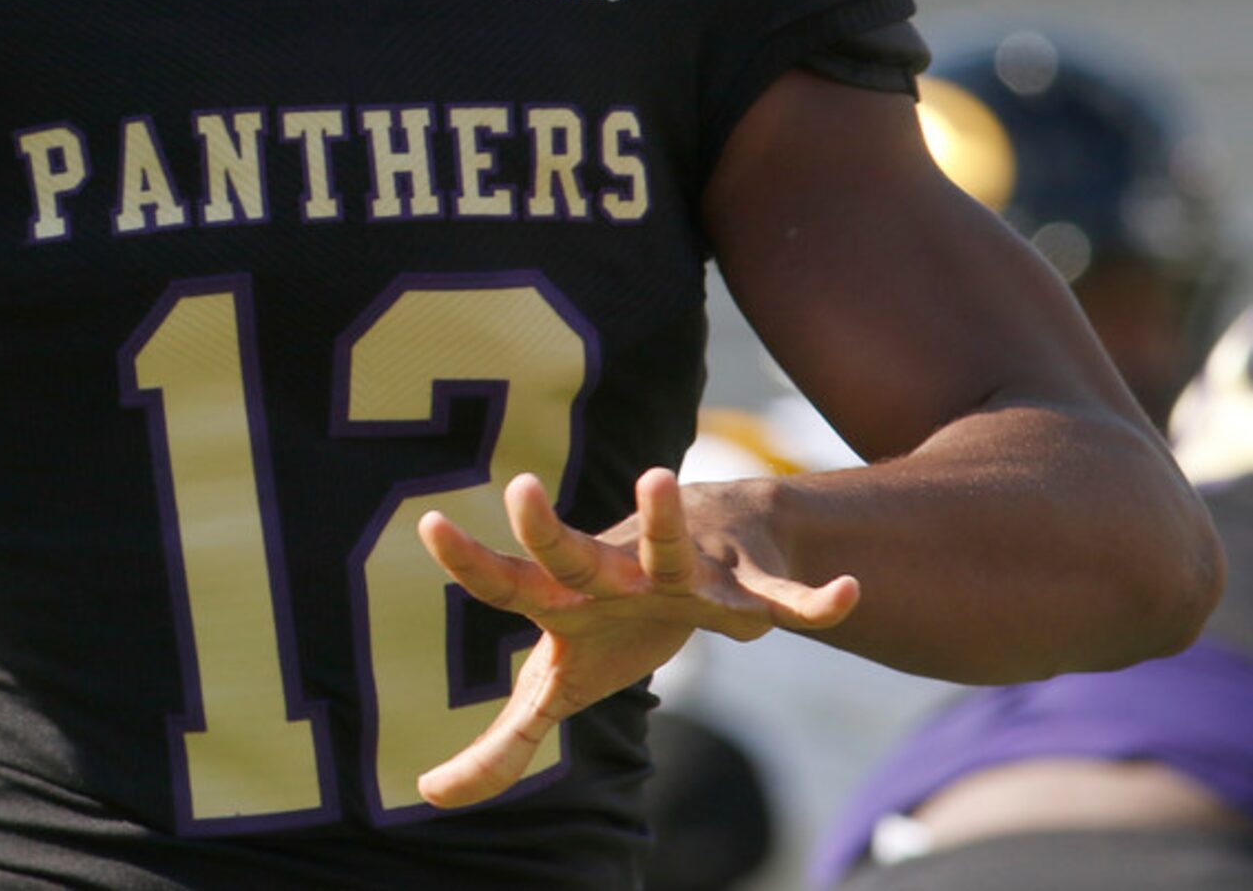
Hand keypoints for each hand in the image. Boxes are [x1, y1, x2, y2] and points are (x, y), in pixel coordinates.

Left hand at [415, 467, 858, 807]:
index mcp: (565, 599)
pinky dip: (813, 601)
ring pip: (669, 548)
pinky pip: (781, 598)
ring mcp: (681, 573)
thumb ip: (502, 740)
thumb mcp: (561, 680)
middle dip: (547, 528)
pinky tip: (843, 595)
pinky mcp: (746, 584)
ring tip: (658, 477)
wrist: (708, 546)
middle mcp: (614, 574)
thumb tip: (428, 794)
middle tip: (521, 488)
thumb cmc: (615, 619)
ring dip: (662, 519)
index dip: (469, 561)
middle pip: (575, 554)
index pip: (507, 581)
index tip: (427, 526)